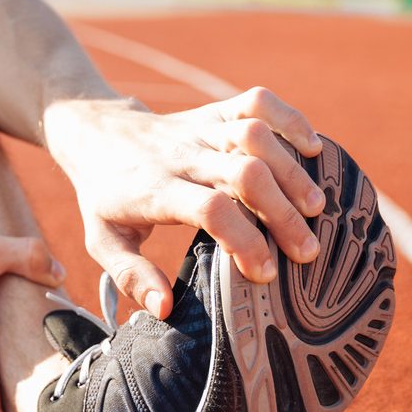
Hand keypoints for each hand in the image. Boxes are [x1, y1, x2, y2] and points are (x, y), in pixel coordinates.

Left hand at [46, 87, 324, 318]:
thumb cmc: (105, 195)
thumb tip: (164, 308)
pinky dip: (291, 120)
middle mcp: (181, 155)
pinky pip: (257, 103)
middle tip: (306, 249)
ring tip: (316, 207)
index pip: (210, 210)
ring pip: (254, 136)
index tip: (264, 273)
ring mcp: (199, 128)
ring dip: (292, 170)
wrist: (95, 135)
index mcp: (155, 189)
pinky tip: (313, 149)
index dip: (244, 240)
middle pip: (244, 173)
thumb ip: (131, 275)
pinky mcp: (213, 111)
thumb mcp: (102, 240)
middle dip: (282, 213)